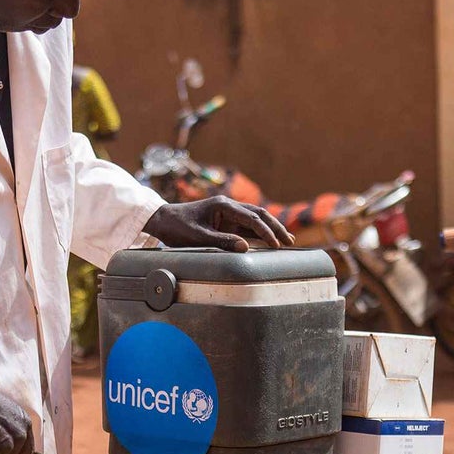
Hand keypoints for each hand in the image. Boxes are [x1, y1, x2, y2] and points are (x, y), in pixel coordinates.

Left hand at [143, 196, 294, 251]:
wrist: (163, 221)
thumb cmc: (177, 228)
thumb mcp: (198, 237)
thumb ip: (221, 242)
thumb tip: (245, 248)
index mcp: (223, 205)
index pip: (252, 218)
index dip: (266, 232)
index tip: (277, 245)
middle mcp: (228, 206)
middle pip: (259, 214)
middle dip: (276, 228)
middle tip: (290, 242)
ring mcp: (227, 212)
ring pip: (255, 219)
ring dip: (271, 229)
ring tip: (286, 241)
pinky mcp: (225, 220)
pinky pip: (246, 226)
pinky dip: (260, 234)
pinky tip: (270, 241)